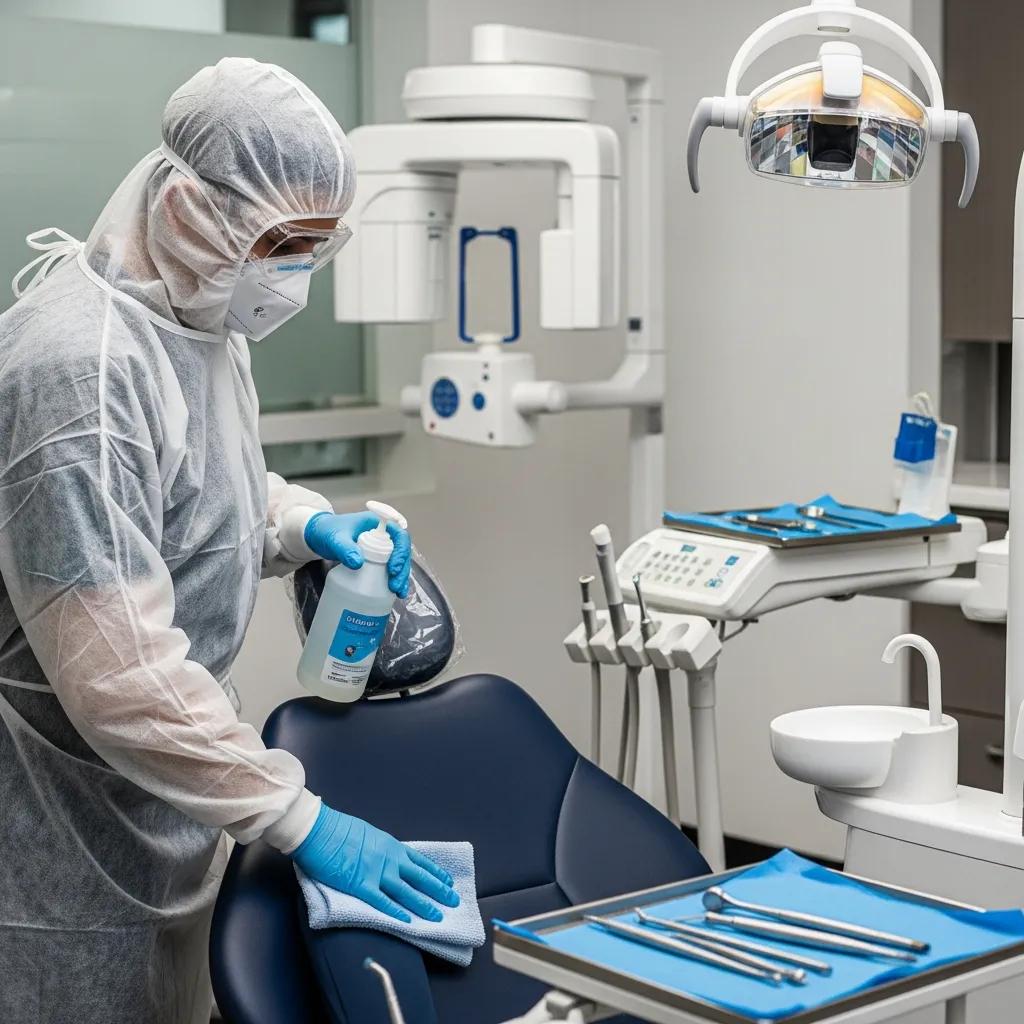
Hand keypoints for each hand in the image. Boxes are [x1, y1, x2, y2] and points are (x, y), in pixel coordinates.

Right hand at [292, 804, 459, 922]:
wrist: (319, 830)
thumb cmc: (340, 828)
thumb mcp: (369, 834)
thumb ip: (382, 848)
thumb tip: (388, 856)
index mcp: (391, 846)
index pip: (420, 862)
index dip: (435, 873)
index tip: (448, 882)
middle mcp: (389, 859)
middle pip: (420, 878)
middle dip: (438, 891)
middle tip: (454, 902)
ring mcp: (376, 873)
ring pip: (406, 892)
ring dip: (423, 905)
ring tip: (437, 916)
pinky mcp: (360, 886)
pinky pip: (382, 902)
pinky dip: (396, 912)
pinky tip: (407, 922)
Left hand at [304, 512, 411, 596]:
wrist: (318, 536)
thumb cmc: (327, 531)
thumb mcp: (335, 539)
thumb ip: (345, 549)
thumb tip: (358, 563)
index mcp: (378, 523)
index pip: (399, 535)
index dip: (401, 551)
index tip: (393, 568)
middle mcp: (384, 534)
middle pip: (402, 550)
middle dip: (402, 568)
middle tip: (394, 584)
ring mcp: (381, 547)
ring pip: (399, 561)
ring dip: (401, 576)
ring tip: (397, 592)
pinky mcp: (376, 558)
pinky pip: (389, 568)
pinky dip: (394, 579)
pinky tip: (394, 593)